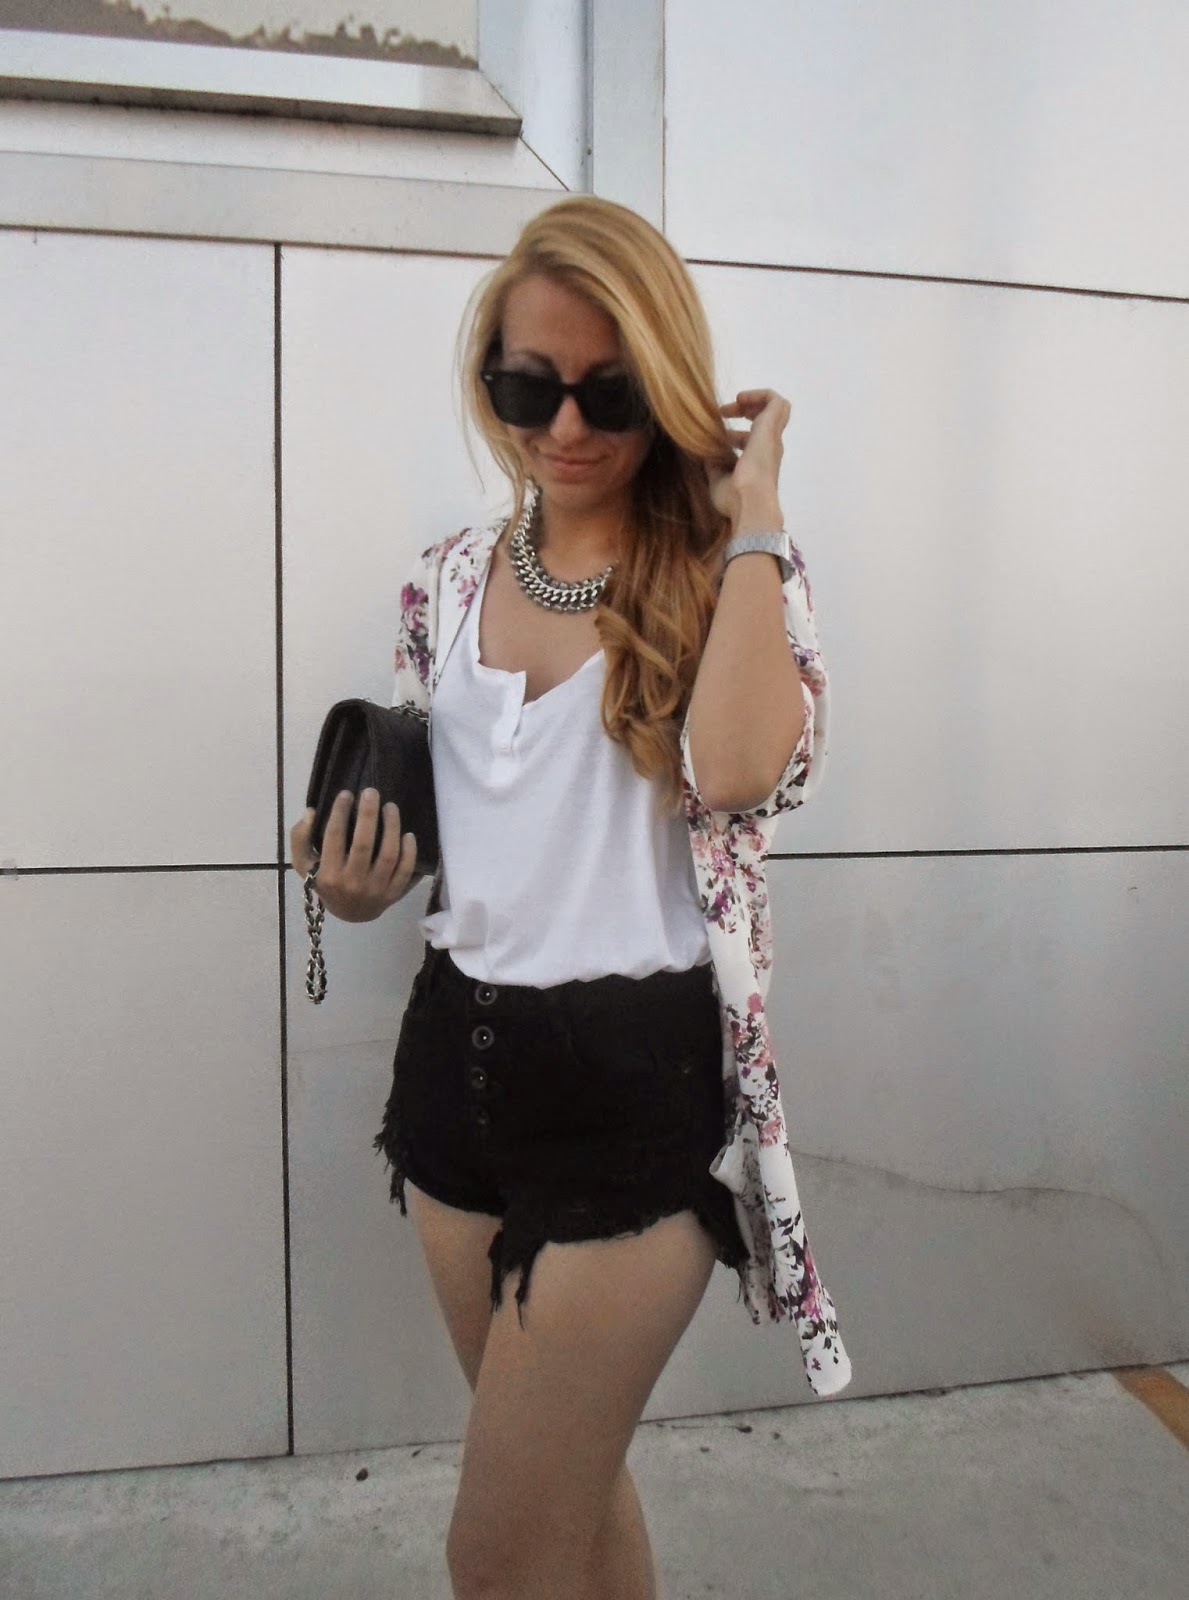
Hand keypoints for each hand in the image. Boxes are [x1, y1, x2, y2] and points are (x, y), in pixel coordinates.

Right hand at [289, 788, 419, 922]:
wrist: (350, 914)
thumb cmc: (326, 882)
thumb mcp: (304, 864)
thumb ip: (300, 838)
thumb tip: (311, 812)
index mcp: (328, 875)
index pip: (334, 838)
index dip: (340, 813)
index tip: (346, 794)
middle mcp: (352, 883)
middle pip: (363, 844)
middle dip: (368, 815)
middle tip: (371, 792)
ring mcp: (375, 890)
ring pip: (388, 855)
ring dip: (392, 827)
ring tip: (390, 807)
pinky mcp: (393, 894)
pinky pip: (405, 871)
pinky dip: (409, 852)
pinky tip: (408, 834)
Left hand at [707, 388, 791, 526]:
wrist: (749, 501)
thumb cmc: (734, 498)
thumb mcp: (718, 480)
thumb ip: (714, 466)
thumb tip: (705, 454)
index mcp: (758, 463)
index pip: (752, 443)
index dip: (735, 436)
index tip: (718, 436)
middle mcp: (769, 448)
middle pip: (766, 422)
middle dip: (745, 412)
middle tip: (723, 413)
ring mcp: (772, 437)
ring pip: (776, 409)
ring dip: (755, 401)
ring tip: (735, 402)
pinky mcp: (771, 426)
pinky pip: (775, 400)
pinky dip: (759, 394)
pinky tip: (740, 399)